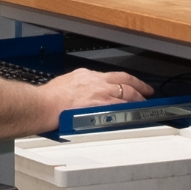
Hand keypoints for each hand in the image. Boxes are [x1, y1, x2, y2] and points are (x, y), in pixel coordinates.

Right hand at [39, 68, 153, 127]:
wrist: (44, 105)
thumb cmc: (47, 99)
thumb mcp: (64, 84)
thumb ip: (76, 87)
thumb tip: (78, 94)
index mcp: (85, 75)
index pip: (110, 76)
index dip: (123, 80)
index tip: (128, 83)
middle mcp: (95, 81)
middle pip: (124, 81)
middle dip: (138, 86)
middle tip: (146, 91)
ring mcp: (100, 93)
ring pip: (126, 93)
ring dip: (138, 99)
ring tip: (144, 105)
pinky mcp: (101, 105)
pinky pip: (122, 106)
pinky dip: (131, 110)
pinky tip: (136, 114)